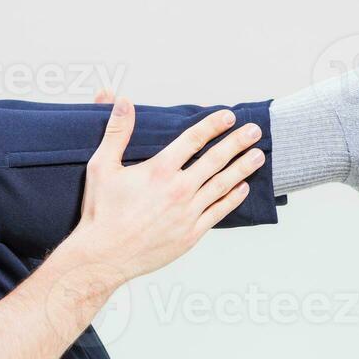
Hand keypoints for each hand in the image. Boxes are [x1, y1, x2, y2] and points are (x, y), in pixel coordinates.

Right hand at [72, 98, 263, 280]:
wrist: (103, 256)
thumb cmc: (101, 213)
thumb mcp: (101, 167)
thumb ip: (116, 132)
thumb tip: (122, 102)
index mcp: (159, 170)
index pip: (193, 139)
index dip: (213, 125)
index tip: (228, 116)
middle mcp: (178, 189)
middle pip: (216, 159)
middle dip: (237, 142)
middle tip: (254, 131)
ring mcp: (187, 212)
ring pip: (223, 184)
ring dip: (242, 167)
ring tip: (258, 155)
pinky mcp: (190, 234)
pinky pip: (218, 212)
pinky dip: (232, 198)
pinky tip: (242, 188)